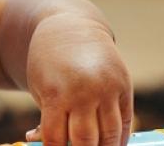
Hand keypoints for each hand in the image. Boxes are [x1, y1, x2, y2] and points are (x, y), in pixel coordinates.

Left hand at [25, 14, 132, 145]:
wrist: (70, 28)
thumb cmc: (48, 63)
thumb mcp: (39, 87)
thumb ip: (44, 117)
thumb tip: (36, 141)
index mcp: (56, 94)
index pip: (56, 138)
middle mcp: (84, 93)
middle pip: (86, 141)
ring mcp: (107, 89)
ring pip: (110, 135)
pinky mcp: (124, 86)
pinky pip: (126, 121)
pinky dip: (121, 137)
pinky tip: (114, 145)